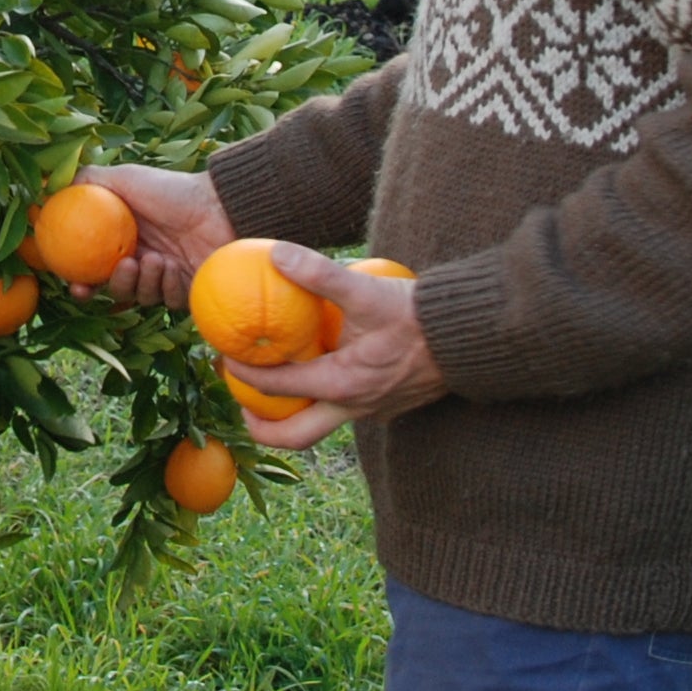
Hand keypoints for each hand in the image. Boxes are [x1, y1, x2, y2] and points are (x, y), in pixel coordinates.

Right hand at [79, 164, 231, 309]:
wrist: (219, 207)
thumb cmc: (172, 190)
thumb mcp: (125, 178)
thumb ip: (87, 182)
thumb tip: (48, 190)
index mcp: (122, 238)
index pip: (93, 267)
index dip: (80, 280)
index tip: (75, 286)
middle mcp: (140, 258)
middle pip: (114, 288)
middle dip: (110, 287)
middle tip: (121, 270)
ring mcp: (163, 277)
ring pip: (139, 297)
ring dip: (142, 282)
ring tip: (155, 259)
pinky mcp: (185, 292)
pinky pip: (165, 301)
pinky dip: (166, 285)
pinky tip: (173, 267)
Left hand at [231, 245, 447, 451]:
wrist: (468, 336)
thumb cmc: (415, 314)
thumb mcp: (364, 290)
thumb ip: (318, 274)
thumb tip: (276, 254)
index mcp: (341, 384)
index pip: (275, 388)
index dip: (243, 375)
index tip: (223, 359)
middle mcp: (354, 407)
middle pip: (294, 436)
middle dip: (261, 428)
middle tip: (239, 405)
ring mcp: (373, 411)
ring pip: (321, 426)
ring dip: (293, 414)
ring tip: (273, 391)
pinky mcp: (388, 405)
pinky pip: (344, 412)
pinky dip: (322, 401)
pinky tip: (319, 370)